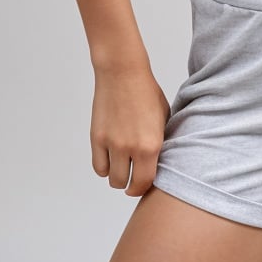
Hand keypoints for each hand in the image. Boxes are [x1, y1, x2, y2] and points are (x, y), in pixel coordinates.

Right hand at [89, 64, 170, 196]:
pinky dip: (104, 167)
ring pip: (111, 178)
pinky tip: (110, 159)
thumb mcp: (164, 118)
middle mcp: (130, 148)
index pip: (145, 182)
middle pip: (126, 184)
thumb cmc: (147, 92)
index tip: (143, 185)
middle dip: (130, 185)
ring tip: (122, 167)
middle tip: (132, 180)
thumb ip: (161, 142)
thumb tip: (159, 161)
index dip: (144, 188)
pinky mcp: (97, 138)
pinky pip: (98, 166)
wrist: (123, 73)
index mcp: (151, 144)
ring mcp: (111, 144)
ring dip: (116, 176)